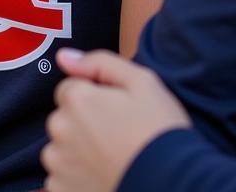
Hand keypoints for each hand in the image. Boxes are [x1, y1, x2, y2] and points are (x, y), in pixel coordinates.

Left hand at [41, 48, 191, 191]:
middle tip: (116, 138)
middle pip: (64, 119)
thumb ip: (99, 62)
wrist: (177, 187)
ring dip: (77, 152)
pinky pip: (61, 179)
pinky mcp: (61, 191)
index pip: (70, 89)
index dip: (95, 99)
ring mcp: (59, 164)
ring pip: (60, 149)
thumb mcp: (142, 83)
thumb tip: (64, 57)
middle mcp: (60, 129)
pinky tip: (102, 178)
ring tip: (111, 161)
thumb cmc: (161, 134)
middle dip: (83, 124)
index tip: (116, 114)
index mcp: (76, 99)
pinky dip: (76, 179)